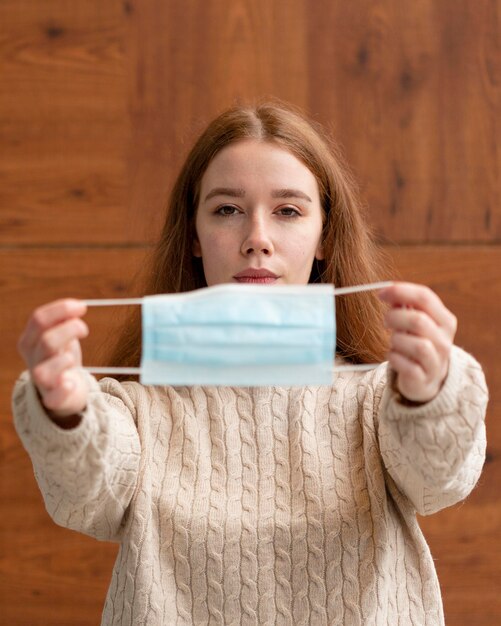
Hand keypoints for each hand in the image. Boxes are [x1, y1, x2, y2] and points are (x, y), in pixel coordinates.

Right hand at [17, 299, 89, 418]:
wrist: (66, 390)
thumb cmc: (63, 358)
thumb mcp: (61, 336)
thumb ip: (64, 321)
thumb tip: (77, 307)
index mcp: (29, 341)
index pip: (38, 319)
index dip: (61, 309)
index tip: (82, 306)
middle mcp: (32, 360)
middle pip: (46, 340)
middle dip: (70, 330)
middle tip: (84, 330)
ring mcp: (40, 381)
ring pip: (46, 368)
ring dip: (66, 359)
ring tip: (72, 359)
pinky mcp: (53, 399)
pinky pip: (55, 396)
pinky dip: (64, 388)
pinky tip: (71, 382)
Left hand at [378, 283, 456, 402]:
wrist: (427, 378)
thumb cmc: (417, 342)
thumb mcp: (416, 322)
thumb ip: (404, 305)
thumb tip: (388, 291)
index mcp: (445, 320)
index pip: (425, 297)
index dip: (400, 291)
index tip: (381, 293)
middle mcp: (444, 340)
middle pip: (418, 320)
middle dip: (394, 317)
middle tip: (386, 321)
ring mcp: (436, 361)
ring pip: (415, 344)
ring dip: (396, 339)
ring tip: (394, 341)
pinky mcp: (423, 378)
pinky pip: (405, 364)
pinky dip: (393, 357)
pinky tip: (393, 355)